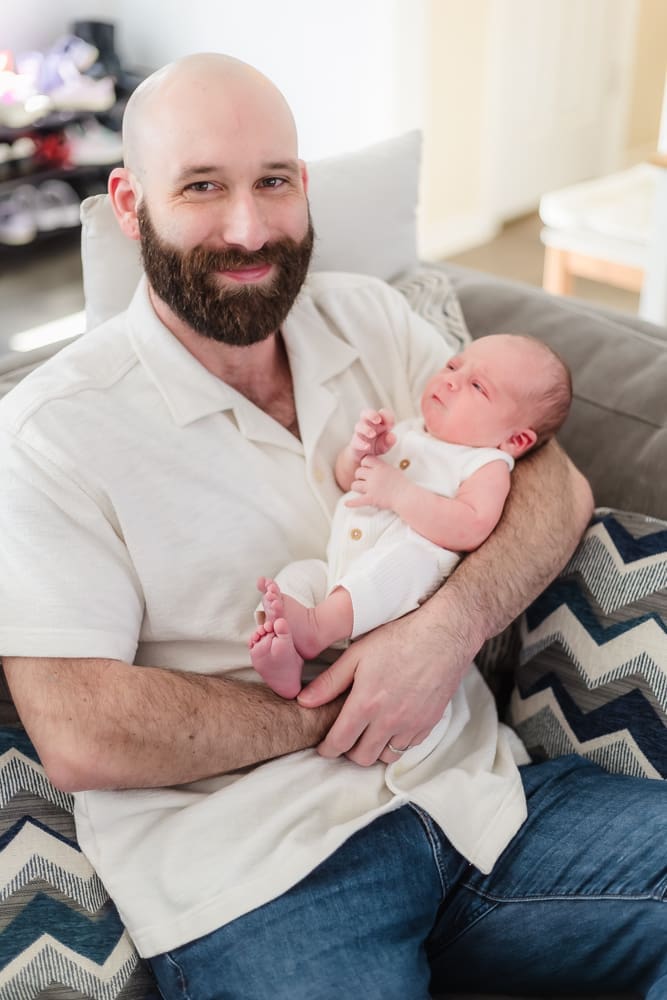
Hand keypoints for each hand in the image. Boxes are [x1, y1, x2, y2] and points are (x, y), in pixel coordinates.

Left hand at [297, 606, 473, 765]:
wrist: (443, 636)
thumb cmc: (399, 639)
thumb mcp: (357, 654)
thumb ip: (329, 682)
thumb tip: (304, 701)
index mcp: (366, 704)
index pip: (339, 743)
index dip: (327, 749)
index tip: (324, 746)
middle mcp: (389, 721)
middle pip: (362, 757)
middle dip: (349, 751)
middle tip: (346, 736)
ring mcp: (411, 725)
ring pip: (385, 756)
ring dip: (373, 748)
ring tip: (369, 731)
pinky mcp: (428, 724)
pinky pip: (407, 747)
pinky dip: (395, 742)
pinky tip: (391, 725)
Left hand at [345, 455, 404, 510]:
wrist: (406, 497)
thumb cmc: (403, 484)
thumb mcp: (393, 470)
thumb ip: (383, 468)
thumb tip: (376, 466)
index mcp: (380, 467)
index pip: (365, 460)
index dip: (365, 464)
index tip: (368, 468)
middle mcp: (374, 475)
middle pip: (358, 472)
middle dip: (360, 476)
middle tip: (364, 480)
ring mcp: (371, 487)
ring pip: (355, 485)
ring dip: (357, 487)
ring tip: (361, 489)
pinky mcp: (371, 499)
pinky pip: (357, 501)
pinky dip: (351, 503)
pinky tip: (347, 503)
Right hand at [349, 408, 395, 462]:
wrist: (364, 459)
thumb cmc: (377, 446)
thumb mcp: (386, 445)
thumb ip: (389, 441)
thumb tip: (391, 436)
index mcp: (379, 423)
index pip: (383, 414)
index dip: (386, 415)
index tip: (391, 424)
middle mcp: (368, 425)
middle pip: (366, 413)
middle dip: (371, 415)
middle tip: (377, 420)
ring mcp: (360, 433)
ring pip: (359, 426)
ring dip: (366, 429)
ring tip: (372, 434)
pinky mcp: (355, 444)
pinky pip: (356, 442)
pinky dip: (361, 443)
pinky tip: (367, 446)